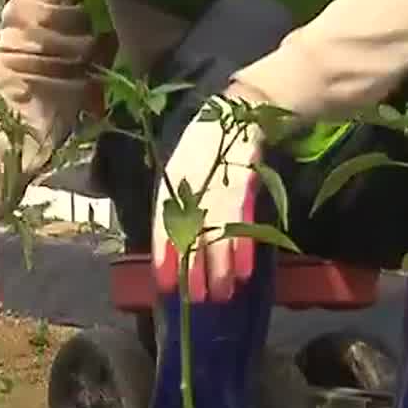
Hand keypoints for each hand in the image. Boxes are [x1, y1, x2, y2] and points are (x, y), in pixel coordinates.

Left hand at [150, 105, 262, 302]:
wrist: (245, 108)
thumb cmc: (213, 146)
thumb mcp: (191, 170)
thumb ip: (183, 202)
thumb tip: (174, 243)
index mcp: (174, 178)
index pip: (162, 220)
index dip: (162, 253)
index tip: (163, 284)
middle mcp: (190, 180)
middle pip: (188, 230)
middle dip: (191, 267)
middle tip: (193, 299)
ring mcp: (216, 179)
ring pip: (215, 229)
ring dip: (218, 264)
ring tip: (221, 294)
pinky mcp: (242, 178)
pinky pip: (240, 217)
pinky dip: (243, 243)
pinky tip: (244, 269)